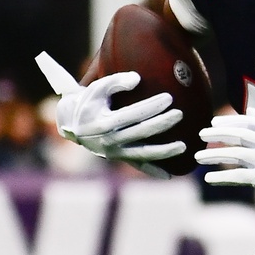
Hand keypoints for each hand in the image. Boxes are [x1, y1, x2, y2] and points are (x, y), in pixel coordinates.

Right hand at [35, 52, 184, 170]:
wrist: (71, 123)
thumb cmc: (89, 101)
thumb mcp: (98, 87)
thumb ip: (116, 81)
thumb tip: (137, 79)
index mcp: (103, 122)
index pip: (133, 114)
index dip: (151, 106)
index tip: (169, 98)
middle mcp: (108, 140)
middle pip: (141, 133)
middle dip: (162, 124)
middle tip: (179, 114)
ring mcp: (114, 152)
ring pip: (142, 154)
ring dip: (164, 151)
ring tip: (183, 146)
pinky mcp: (118, 158)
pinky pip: (137, 165)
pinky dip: (152, 170)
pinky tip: (168, 175)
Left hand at [195, 110, 254, 217]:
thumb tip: (249, 110)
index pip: (249, 123)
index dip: (230, 121)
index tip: (213, 122)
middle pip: (240, 135)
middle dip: (218, 134)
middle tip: (200, 134)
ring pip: (236, 155)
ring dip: (214, 155)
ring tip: (198, 157)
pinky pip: (238, 176)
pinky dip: (222, 177)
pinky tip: (208, 178)